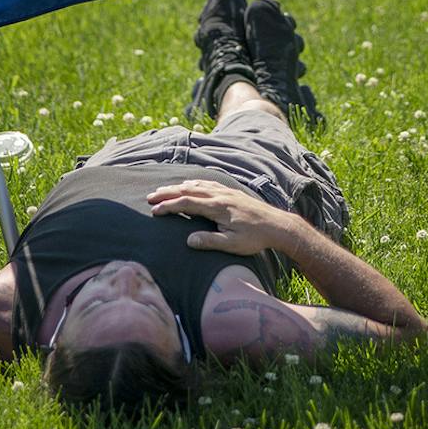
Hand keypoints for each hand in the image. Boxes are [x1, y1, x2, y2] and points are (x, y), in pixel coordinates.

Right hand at [147, 180, 300, 255]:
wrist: (277, 225)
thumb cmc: (255, 238)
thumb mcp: (232, 245)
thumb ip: (210, 242)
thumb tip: (188, 240)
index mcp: (217, 207)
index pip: (187, 203)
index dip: (168, 206)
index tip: (154, 210)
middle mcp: (220, 195)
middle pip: (188, 190)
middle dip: (167, 192)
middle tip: (150, 196)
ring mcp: (227, 192)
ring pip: (198, 185)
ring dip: (179, 186)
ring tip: (164, 189)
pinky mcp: (232, 192)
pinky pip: (209, 183)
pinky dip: (195, 183)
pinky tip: (191, 184)